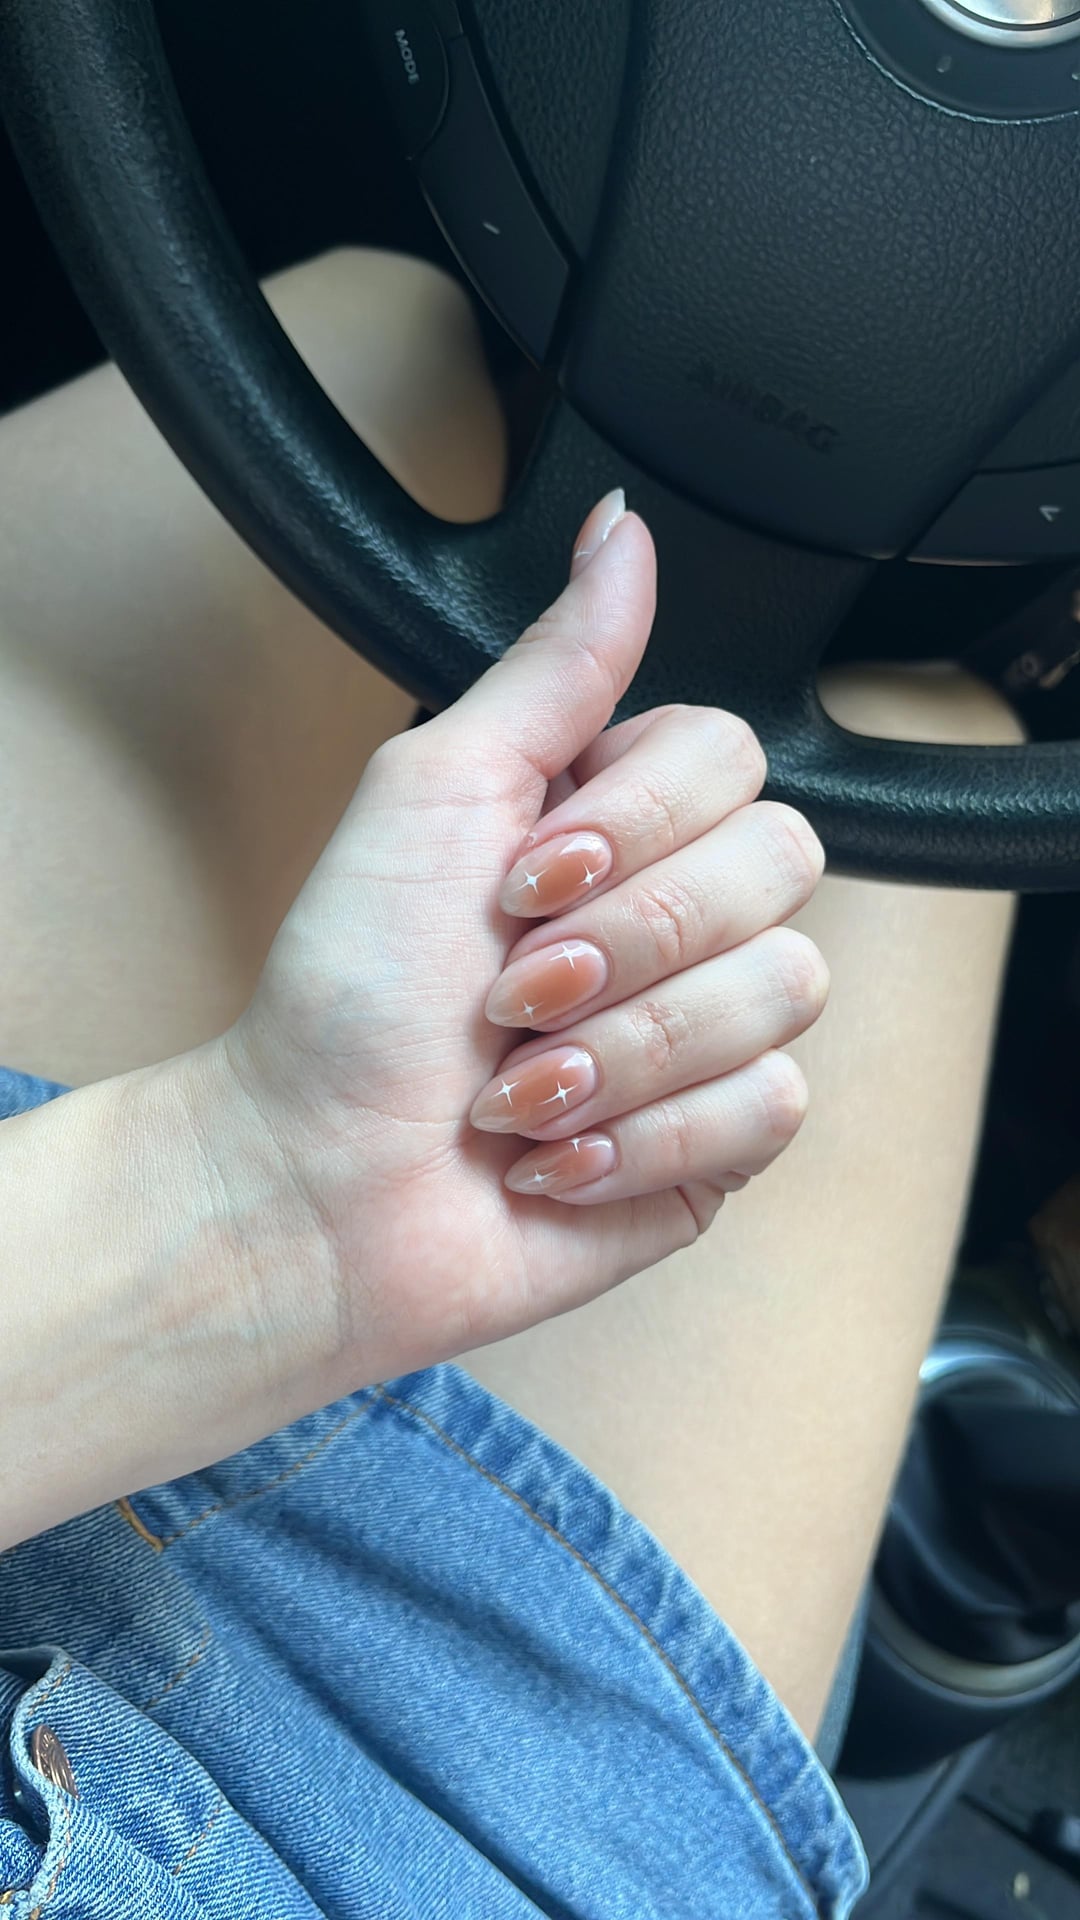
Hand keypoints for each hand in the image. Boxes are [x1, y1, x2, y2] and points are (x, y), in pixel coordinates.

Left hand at [220, 491, 828, 1394]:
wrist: (315, 1182)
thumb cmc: (350, 993)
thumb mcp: (436, 791)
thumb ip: (554, 665)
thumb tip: (621, 526)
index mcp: (616, 817)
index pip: (733, 758)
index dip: (637, 824)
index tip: (518, 879)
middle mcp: (679, 913)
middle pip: (781, 864)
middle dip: (626, 940)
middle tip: (511, 989)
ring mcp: (710, 1029)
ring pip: (785, 988)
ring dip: (621, 1048)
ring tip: (518, 1085)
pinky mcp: (720, 1139)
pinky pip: (772, 1104)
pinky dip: (644, 1133)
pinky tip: (557, 1150)